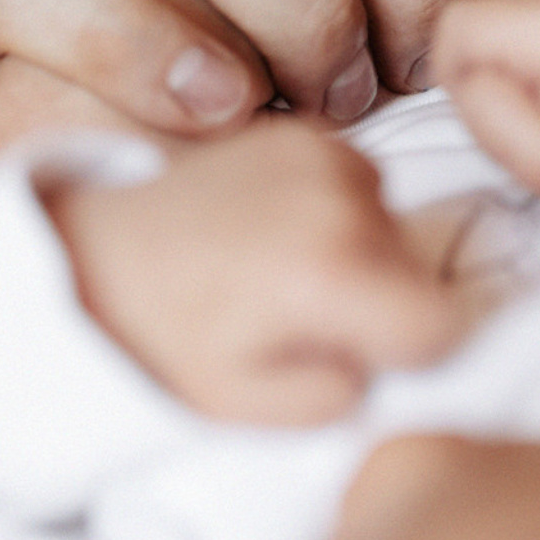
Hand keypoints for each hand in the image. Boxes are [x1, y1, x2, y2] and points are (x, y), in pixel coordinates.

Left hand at [47, 118, 469, 425]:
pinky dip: (337, 209)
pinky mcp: (304, 131)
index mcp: (329, 275)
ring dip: (362, 254)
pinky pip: (363, 183)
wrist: (97, 255)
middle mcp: (340, 201)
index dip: (411, 354)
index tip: (355, 354)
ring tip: (284, 271)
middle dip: (381, 303)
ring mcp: (324, 154)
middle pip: (419, 273)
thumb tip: (386, 363)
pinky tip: (279, 229)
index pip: (443, 325)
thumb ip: (337, 398)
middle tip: (301, 316)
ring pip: (396, 226)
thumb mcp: (246, 407)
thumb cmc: (169, 342)